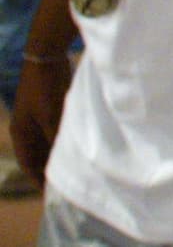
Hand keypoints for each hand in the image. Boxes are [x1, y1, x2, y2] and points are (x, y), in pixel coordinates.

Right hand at [9, 53, 71, 184]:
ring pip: (46, 141)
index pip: (29, 164)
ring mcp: (35, 115)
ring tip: (73, 164)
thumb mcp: (52, 116)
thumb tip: (63, 157)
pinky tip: (75, 140)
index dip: (39, 178)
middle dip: (48, 167)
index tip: (51, 193)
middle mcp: (25, 127)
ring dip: (56, 151)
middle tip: (66, 181)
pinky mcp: (46, 104)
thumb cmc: (46, 86)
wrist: (46, 54)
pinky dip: (61, 136)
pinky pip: (53, 128)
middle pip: (37, 154)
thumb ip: (56, 137)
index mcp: (21, 134)